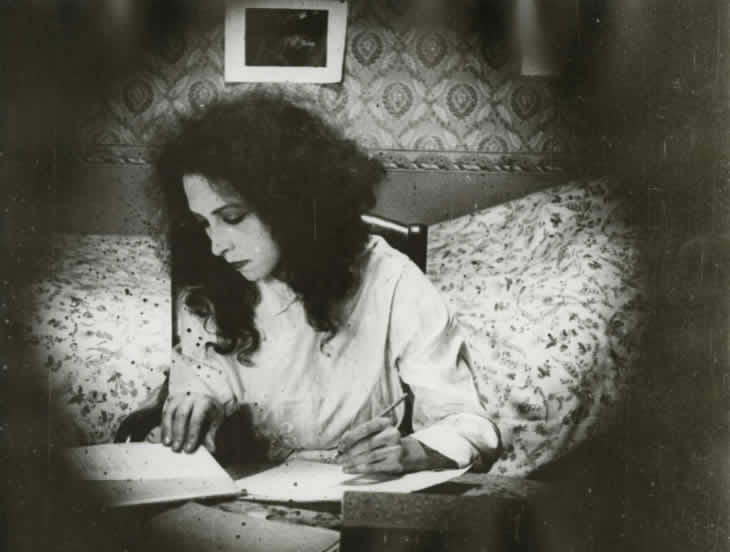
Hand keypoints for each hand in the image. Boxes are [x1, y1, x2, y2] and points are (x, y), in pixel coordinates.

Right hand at [161, 392, 223, 453]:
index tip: (188, 449)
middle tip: (176, 448)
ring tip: (167, 443)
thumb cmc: (211, 409)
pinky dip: (163, 425)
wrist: (207, 394)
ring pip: (170, 412)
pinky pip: (164, 411)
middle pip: (181, 414)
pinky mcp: (171, 398)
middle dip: (178, 432)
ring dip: (167, 429)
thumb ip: (211, 434)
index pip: (196, 419)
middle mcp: (191, 397)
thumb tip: (211, 449)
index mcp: (204, 401)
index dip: (192, 434)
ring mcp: (179, 396)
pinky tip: (164, 436)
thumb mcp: (216, 420)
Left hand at [336, 417, 455, 473]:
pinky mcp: (395, 464)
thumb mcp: (377, 432)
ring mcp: (395, 450)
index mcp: (386, 423)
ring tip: (341, 465)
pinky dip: (358, 469)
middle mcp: (392, 435)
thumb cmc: (386, 441)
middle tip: (337, 458)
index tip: (340, 445)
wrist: (410, 453)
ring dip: (352, 462)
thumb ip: (361, 434)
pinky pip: (372, 467)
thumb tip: (343, 442)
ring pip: (368, 457)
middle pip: (366, 444)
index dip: (350, 437)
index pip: (365, 428)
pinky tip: (349, 469)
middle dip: (348, 452)